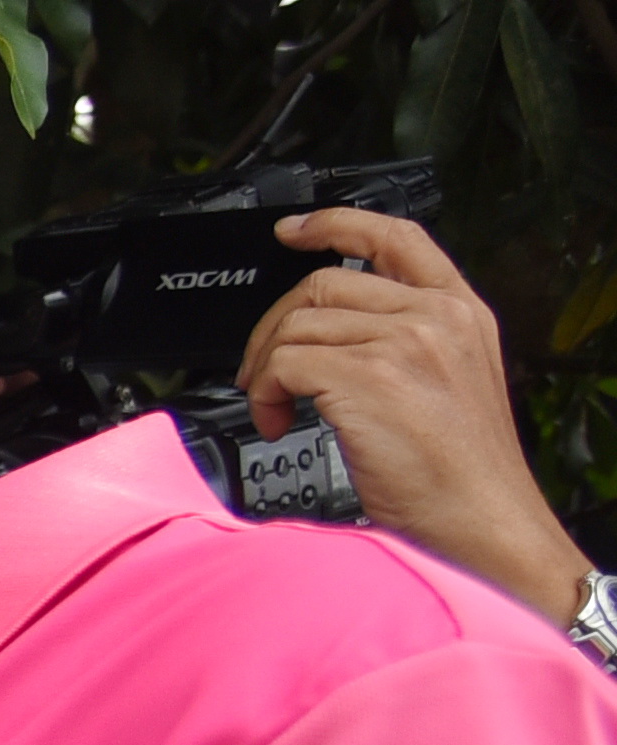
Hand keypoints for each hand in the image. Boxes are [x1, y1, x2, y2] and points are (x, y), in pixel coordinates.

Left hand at [243, 209, 594, 620]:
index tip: (294, 230)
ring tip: (273, 407)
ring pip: (297, 323)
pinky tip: (276, 422)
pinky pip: (284, 363)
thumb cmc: (460, 473)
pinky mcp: (369, 379)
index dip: (337, 223)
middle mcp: (437, 317)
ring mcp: (405, 344)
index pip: (397, 238)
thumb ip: (407, 343)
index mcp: (460, 312)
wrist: (484, 522)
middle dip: (275, 325)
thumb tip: (334, 335)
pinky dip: (263, 393)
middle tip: (260, 369)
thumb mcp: (448, 385)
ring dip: (264, 366)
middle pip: (324, 283)